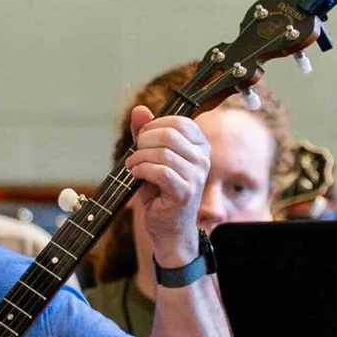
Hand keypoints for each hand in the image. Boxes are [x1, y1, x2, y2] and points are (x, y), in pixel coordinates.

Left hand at [122, 106, 209, 270]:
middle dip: (144, 142)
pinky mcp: (185, 192)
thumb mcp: (151, 156)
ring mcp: (197, 176)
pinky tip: (136, 175)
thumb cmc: (160, 190)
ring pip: (163, 153)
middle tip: (134, 155)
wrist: (167, 226)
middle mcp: (203, 159)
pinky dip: (142, 170)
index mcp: (200, 145)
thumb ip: (145, 133)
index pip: (179, 122)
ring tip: (133, 167)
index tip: (142, 140)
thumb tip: (139, 110)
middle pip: (169, 134)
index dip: (154, 126)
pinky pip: (160, 171)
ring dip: (139, 158)